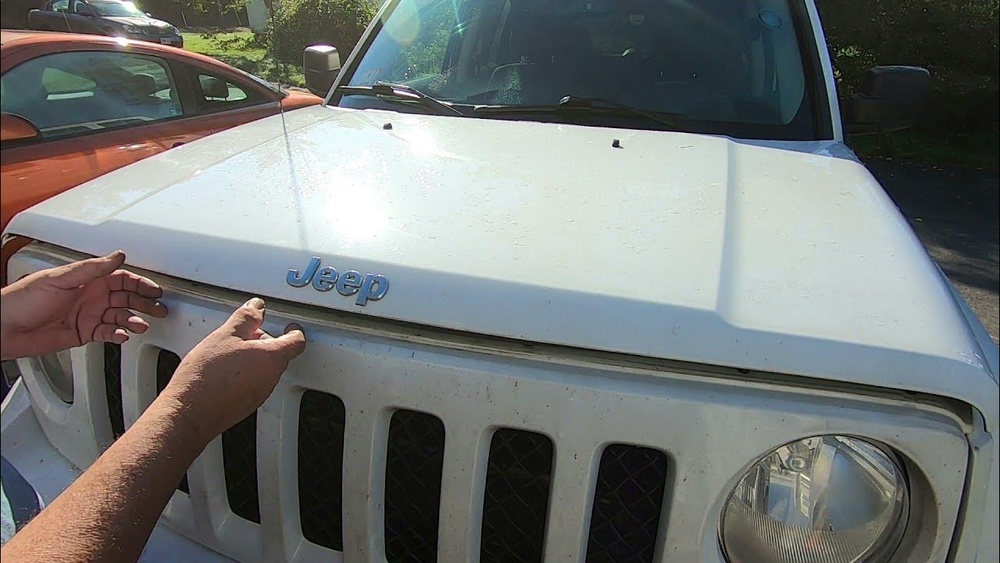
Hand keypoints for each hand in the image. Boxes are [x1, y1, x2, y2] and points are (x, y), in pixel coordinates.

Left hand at [0, 251, 167, 360]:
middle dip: (145, 303)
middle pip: (126, 298)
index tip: (155, 289)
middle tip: (159, 309)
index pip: (121, 279)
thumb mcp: (59, 279)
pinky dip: (118, 335)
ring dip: (133, 321)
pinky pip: (107, 333)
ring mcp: (88, 315)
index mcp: (87, 280)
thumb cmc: (22, 299)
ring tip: (141, 325)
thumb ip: (92, 269)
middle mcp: (90, 296)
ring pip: (120, 317)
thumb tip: (118, 256)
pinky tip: (123, 335)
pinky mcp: (83, 333)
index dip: (140, 283)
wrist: (4, 328)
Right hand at [157, 298, 305, 443]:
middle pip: (278, 355)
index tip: (289, 326)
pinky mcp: (247, 405)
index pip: (296, 341)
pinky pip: (253, 384)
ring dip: (253, 358)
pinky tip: (223, 372)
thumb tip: (257, 307)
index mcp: (271, 358)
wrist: (189, 412)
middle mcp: (271, 378)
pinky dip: (244, 374)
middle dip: (264, 342)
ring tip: (227, 354)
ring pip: (264, 369)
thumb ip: (246, 318)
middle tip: (244, 335)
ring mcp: (260, 394)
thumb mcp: (226, 335)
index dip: (294, 330)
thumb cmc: (206, 376)